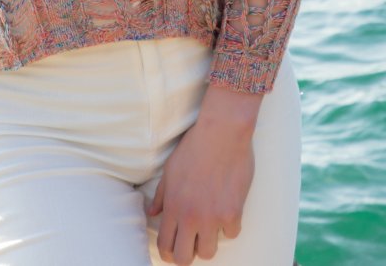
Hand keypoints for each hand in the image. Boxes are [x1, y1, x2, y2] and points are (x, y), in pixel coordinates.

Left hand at [145, 117, 254, 263]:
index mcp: (173, 206)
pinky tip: (228, 210)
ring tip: (210, 227)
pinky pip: (231, 234)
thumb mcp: (171, 170)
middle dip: (186, 255)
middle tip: (192, 243)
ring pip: (208, 254)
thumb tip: (152, 213)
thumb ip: (161, 195)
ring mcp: (212, 217)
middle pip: (184, 258)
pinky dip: (230, 226)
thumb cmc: (195, 146)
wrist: (222, 131)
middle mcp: (191, 216)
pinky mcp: (233, 212)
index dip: (168, 254)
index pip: (165, 246)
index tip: (174, 250)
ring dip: (209, 242)